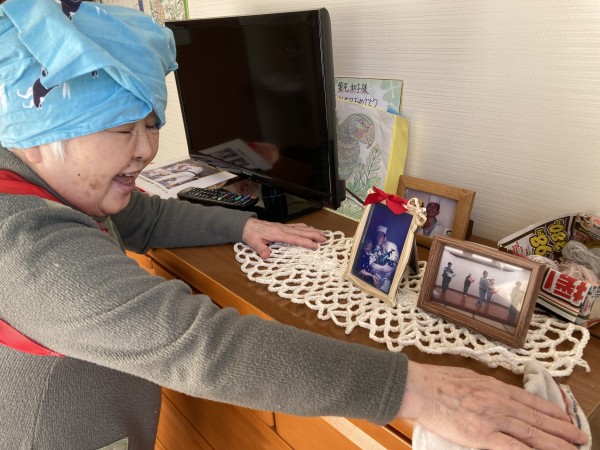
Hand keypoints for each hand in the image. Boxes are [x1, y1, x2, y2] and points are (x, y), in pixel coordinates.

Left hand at [242, 217, 326, 258]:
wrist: (247, 225)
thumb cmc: (251, 234)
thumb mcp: (253, 243)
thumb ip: (260, 249)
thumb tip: (266, 256)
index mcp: (277, 234)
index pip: (294, 238)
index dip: (305, 242)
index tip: (315, 246)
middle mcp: (283, 229)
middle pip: (301, 232)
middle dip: (314, 235)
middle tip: (325, 239)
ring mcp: (284, 227)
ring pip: (301, 228)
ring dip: (312, 231)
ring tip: (323, 234)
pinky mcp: (283, 226)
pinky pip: (297, 226)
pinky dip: (306, 228)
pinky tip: (310, 229)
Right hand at [397, 362, 587, 449]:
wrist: (419, 387)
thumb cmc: (437, 380)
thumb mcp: (467, 376)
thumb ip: (485, 386)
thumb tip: (496, 392)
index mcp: (494, 387)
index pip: (530, 401)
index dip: (551, 411)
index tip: (565, 419)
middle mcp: (498, 402)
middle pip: (536, 418)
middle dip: (561, 430)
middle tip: (580, 438)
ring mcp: (491, 419)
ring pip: (531, 434)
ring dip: (554, 444)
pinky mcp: (481, 436)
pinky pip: (511, 447)